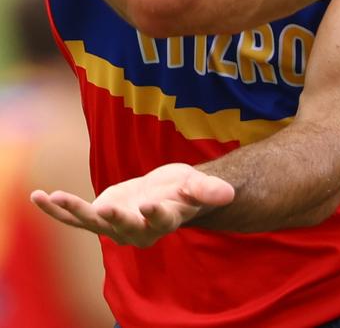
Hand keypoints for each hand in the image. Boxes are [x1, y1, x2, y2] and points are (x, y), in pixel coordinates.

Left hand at [30, 163, 234, 246]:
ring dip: (72, 211)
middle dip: (113, 218)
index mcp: (164, 219)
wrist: (164, 196)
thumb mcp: (197, 184)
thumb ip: (209, 190)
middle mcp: (137, 229)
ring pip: (92, 222)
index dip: (155, 214)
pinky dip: (55, 209)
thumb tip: (228, 192)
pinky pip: (73, 216)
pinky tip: (38, 196)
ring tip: (54, 197)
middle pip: (124, 226)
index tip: (150, 206)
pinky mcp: (98, 217)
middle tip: (104, 208)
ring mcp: (114, 226)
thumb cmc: (184, 190)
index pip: (160, 220)